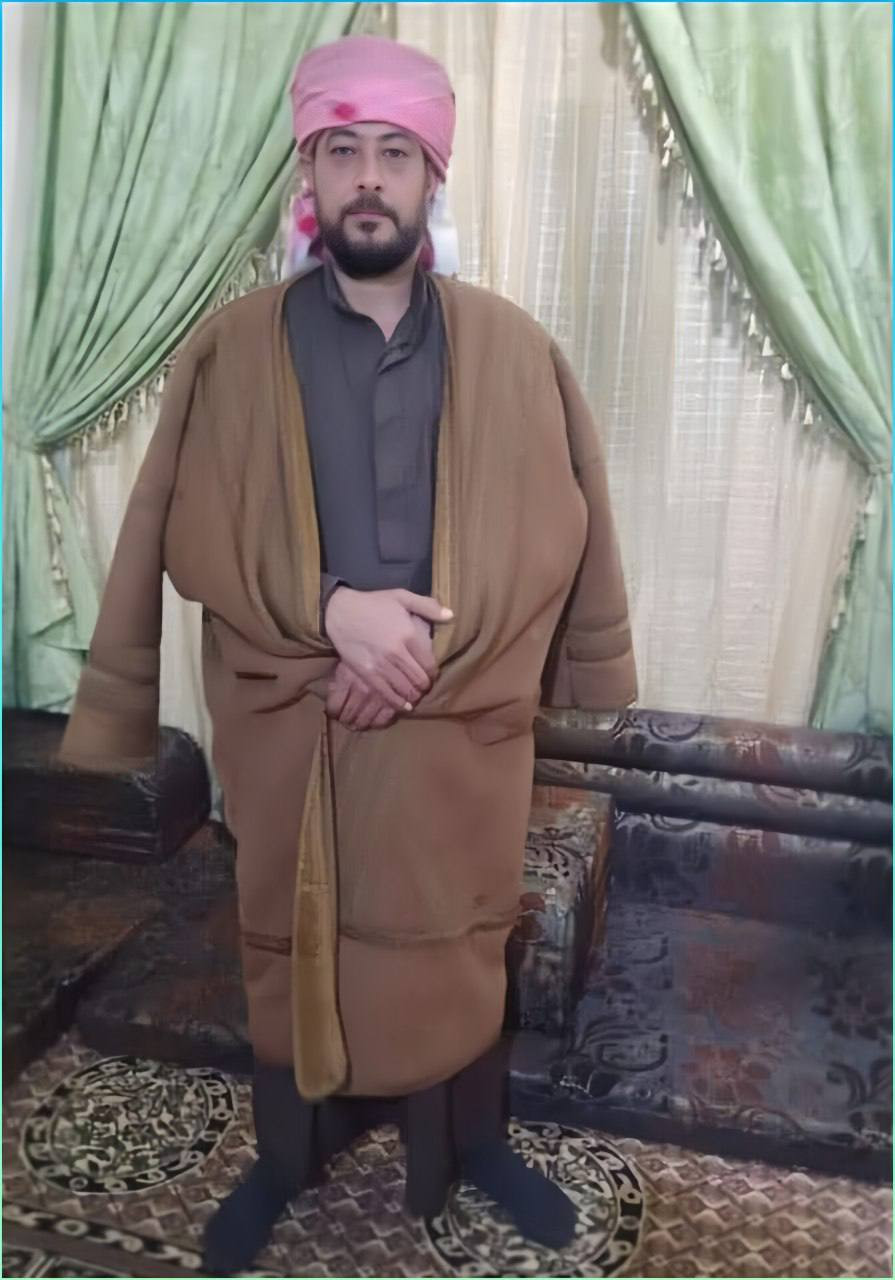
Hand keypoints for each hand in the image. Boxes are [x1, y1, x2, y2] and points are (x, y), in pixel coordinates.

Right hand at [324, 587, 450, 713]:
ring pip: (405, 690)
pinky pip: (387, 694)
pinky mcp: (367, 673)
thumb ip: (428, 606)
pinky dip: (398, 703)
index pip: (429, 665)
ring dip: (413, 696)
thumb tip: (450, 615)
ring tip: (414, 694)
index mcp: (409, 635)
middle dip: (424, 686)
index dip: (433, 674)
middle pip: (419, 680)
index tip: (431, 675)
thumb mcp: (402, 597)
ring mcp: (381, 665)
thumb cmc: (373, 603)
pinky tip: (404, 706)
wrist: (340, 612)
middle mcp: (397, 653)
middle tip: (423, 686)